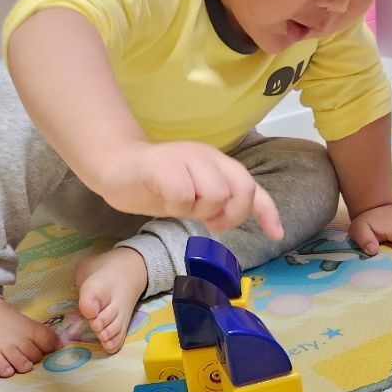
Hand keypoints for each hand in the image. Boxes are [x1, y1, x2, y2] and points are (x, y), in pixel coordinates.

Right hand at [98, 141, 283, 239]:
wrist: (116, 166)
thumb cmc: (156, 184)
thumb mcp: (194, 196)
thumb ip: (216, 203)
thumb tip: (233, 220)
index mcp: (217, 163)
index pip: (251, 187)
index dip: (267, 211)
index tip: (276, 234)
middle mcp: (206, 156)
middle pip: (240, 190)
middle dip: (229, 214)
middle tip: (209, 222)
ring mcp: (184, 158)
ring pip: (215, 193)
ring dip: (200, 210)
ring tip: (182, 207)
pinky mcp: (161, 165)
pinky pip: (184, 195)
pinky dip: (177, 207)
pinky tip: (165, 202)